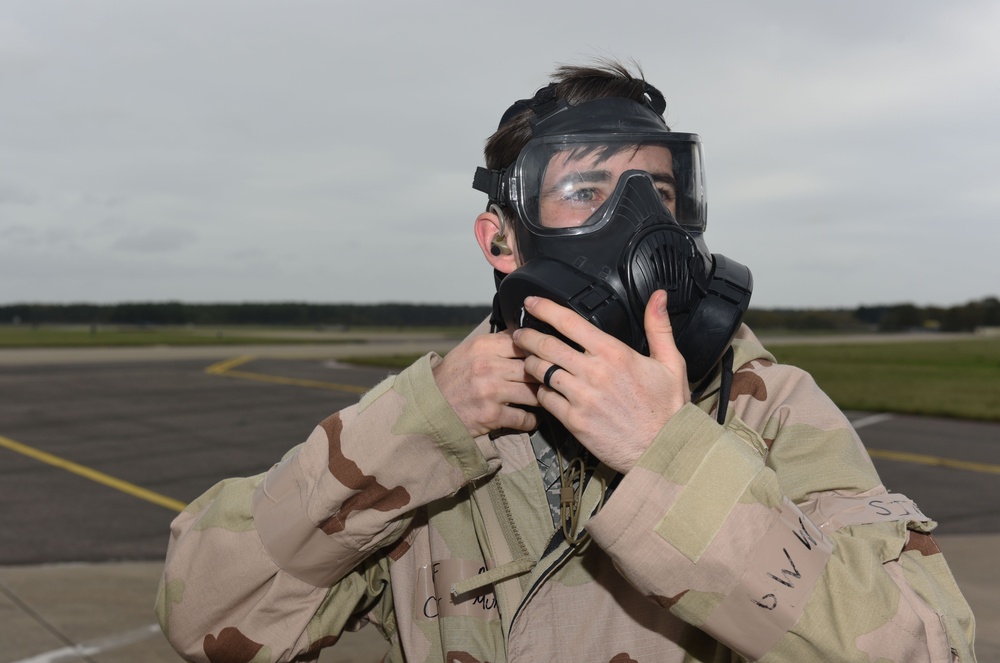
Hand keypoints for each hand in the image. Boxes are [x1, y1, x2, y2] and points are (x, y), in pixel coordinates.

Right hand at [432, 331, 539, 437]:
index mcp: (483, 346)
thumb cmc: (452, 378)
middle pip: (533, 367)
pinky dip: (531, 420)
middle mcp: (488, 366)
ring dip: (542, 398)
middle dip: (545, 376)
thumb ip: (496, 343)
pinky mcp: (492, 415)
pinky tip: (532, 418)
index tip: (547, 357)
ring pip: (534, 393)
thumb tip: (525, 335)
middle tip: (552, 381)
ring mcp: (491, 391)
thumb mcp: (469, 351)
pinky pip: (524, 418)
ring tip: (544, 399)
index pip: (524, 342)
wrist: (428, 407)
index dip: (539, 350)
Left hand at [512, 291, 689, 472]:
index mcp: (615, 353)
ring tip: (526, 359)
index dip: (545, 309)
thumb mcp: (671, 363)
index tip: (531, 302)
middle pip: (547, 345)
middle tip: (518, 333)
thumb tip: (658, 296)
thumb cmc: (668, 408)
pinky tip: (541, 388)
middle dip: (527, 336)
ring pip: (541, 372)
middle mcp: (594, 372)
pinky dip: (540, 391)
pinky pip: (545, 399)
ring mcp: (582, 398)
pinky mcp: (574, 421)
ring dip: (529, 363)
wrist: (664, 450)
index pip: (571, 323)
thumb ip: (659, 327)